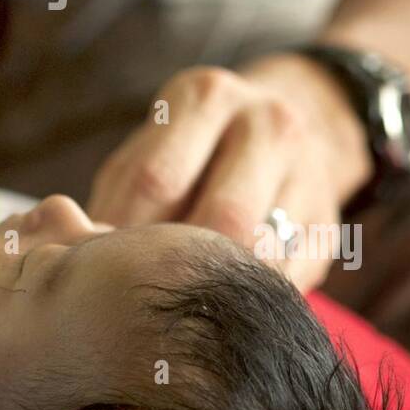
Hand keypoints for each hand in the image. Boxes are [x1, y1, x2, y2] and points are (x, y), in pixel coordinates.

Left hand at [88, 56, 373, 291]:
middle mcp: (267, 125)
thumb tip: (80, 256)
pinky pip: (287, 280)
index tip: (93, 271)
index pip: (156, 179)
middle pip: (220, 219)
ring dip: (212, 291)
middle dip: (172, 267)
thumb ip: (120, 195)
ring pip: (261, 255)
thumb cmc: (190, 150)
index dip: (119, 236)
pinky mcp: (328, 226)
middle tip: (135, 300)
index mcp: (206, 96)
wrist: (290, 123)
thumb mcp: (148, 149)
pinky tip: (214, 313)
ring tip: (171, 310)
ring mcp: (309, 174)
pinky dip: (246, 303)